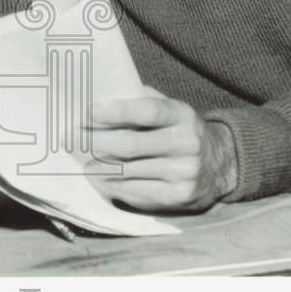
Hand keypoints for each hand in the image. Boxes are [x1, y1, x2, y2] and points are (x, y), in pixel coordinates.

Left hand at [84, 85, 237, 211]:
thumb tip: (101, 95)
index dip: (116, 111)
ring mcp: (184, 173)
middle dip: (95, 140)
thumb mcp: (170, 109)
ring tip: (77, 156)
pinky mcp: (178, 196)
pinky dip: (111, 184)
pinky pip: (135, 191)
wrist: (220, 164)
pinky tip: (96, 175)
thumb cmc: (179, 130)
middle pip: (131, 144)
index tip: (88, 111)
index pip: (147, 111)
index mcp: (181, 115)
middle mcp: (186, 143)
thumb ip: (142, 101)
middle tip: (70, 137)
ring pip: (128, 170)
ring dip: (97, 164)